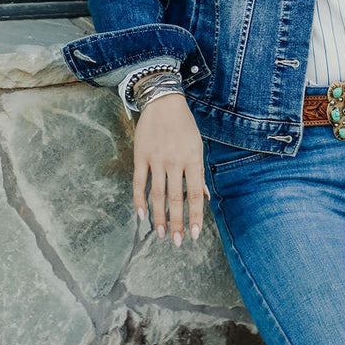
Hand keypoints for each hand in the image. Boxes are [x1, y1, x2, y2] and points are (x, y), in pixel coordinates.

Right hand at [132, 94, 206, 244]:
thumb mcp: (198, 147)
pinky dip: (139, 199)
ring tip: (161, 234)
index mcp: (193, 159)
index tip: (194, 235)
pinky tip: (141, 215)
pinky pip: (139, 182)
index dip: (195, 215)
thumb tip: (205, 197)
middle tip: (176, 242)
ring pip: (158, 193)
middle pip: (176, 198)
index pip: (195, 194)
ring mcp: (157, 159)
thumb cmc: (184, 127)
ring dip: (159, 216)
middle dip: (177, 222)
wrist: (163, 102)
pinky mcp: (141, 156)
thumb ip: (199, 173)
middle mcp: (175, 161)